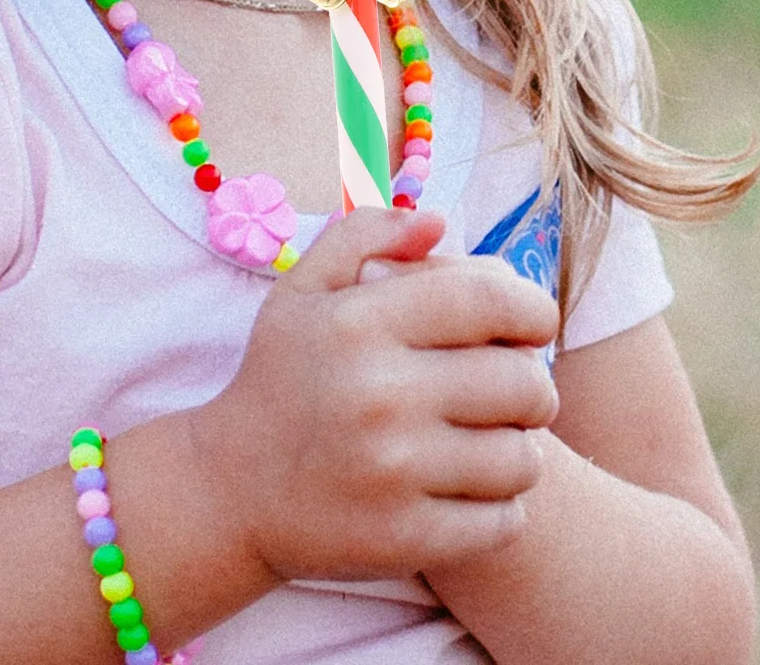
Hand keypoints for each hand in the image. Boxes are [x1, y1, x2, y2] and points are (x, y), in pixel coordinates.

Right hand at [205, 206, 559, 582]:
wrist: (225, 492)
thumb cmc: (281, 377)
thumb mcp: (304, 288)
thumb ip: (367, 233)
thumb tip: (437, 222)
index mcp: (362, 321)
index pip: (493, 300)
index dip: (534, 309)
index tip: (534, 325)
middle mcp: (379, 394)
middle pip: (524, 383)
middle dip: (533, 385)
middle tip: (511, 391)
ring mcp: (392, 473)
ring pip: (523, 458)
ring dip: (517, 449)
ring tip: (487, 441)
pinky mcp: (402, 538)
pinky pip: (504, 520)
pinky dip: (501, 507)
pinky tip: (468, 490)